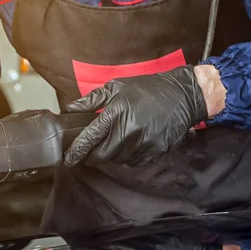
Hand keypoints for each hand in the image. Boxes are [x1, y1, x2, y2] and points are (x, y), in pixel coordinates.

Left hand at [65, 65, 207, 165]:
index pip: (90, 138)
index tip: (67, 159)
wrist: (182, 95)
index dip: (76, 151)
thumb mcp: (116, 87)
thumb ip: (91, 100)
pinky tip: (131, 144)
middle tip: (89, 153)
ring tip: (116, 141)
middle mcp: (128, 131)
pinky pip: (134, 162)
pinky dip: (128, 157)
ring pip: (117, 160)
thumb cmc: (146, 89)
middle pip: (101, 155)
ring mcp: (143, 143)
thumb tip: (70, 109)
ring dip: (112, 155)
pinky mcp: (156, 151)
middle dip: (92, 156)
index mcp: (115, 113)